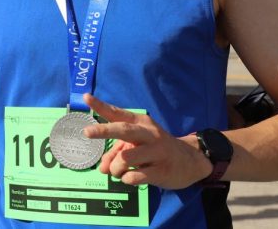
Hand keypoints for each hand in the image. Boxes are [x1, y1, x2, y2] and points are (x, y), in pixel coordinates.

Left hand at [82, 94, 212, 189]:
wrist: (191, 161)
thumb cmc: (156, 149)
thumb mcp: (137, 146)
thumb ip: (116, 153)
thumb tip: (102, 168)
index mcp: (141, 123)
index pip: (118, 113)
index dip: (101, 106)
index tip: (86, 97)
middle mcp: (149, 134)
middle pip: (124, 130)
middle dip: (104, 131)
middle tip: (86, 132)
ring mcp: (157, 152)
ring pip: (125, 158)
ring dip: (115, 168)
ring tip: (118, 172)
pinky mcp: (162, 170)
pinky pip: (134, 176)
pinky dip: (126, 179)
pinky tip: (131, 177)